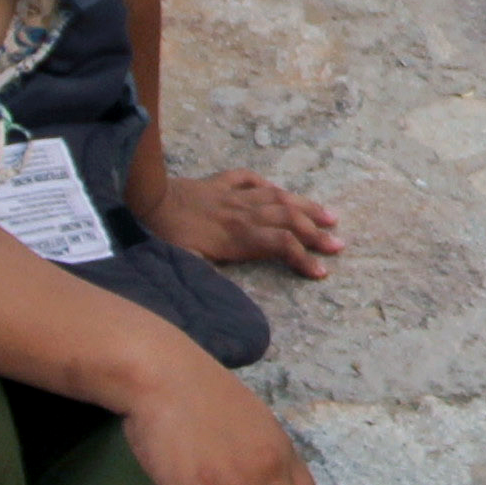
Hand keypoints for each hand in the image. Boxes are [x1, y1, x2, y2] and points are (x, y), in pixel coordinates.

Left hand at [153, 166, 344, 279]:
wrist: (146, 199)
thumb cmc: (164, 237)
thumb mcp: (187, 265)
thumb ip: (212, 281)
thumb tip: (232, 305)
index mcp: (237, 236)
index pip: (281, 246)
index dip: (304, 259)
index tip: (322, 272)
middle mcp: (243, 214)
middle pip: (289, 220)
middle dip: (317, 233)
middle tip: (339, 244)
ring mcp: (232, 195)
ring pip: (277, 197)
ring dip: (305, 206)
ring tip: (329, 214)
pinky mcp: (218, 182)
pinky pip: (249, 179)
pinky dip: (267, 184)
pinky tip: (278, 189)